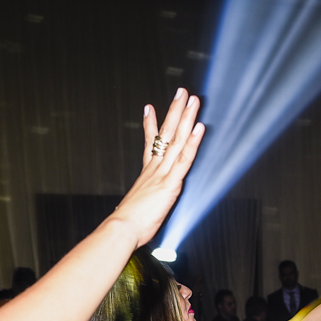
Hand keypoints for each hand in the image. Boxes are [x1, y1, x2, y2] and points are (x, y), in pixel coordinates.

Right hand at [108, 89, 205, 249]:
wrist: (122, 228)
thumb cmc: (127, 223)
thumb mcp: (133, 206)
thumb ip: (138, 201)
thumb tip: (131, 206)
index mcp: (146, 174)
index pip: (150, 144)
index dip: (150, 125)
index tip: (149, 108)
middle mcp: (154, 169)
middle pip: (165, 134)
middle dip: (174, 111)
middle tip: (181, 92)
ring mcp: (162, 173)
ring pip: (177, 140)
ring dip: (186, 118)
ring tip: (192, 100)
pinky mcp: (171, 183)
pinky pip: (184, 159)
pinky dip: (192, 142)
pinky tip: (198, 127)